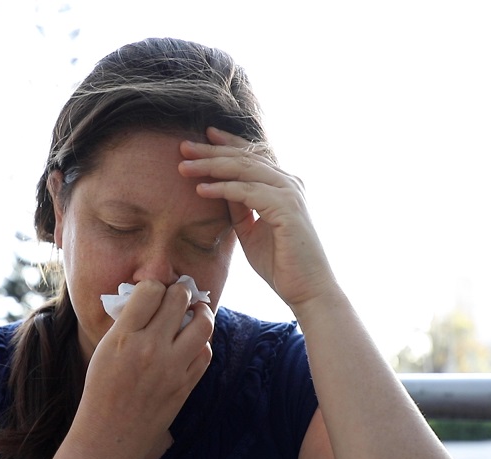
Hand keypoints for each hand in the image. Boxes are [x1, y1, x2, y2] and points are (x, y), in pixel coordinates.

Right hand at [70, 280, 213, 458]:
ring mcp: (172, 368)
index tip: (154, 292)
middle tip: (178, 295)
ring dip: (200, 311)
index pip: (150, 290)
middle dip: (180, 291)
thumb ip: (127, 322)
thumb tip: (151, 296)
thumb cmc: (101, 390)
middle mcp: (150, 349)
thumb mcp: (104, 349)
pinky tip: (192, 341)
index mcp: (123, 337)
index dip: (154, 286)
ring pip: (203, 322)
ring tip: (194, 311)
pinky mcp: (186, 385)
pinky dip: (202, 341)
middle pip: (179, 298)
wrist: (109, 437)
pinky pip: (206, 351)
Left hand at [179, 127, 336, 309]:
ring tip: (184, 167)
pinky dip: (223, 188)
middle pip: (244, 157)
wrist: (307, 290)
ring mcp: (290, 193)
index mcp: (282, 186)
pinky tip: (201, 189)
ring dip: (212, 166)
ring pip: (244, 169)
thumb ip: (239, 208)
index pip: (252, 156)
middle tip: (183, 146)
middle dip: (211, 151)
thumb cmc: (280, 264)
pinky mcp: (286, 208)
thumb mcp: (250, 230)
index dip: (227, 143)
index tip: (202, 136)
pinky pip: (247, 192)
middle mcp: (288, 183)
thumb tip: (218, 187)